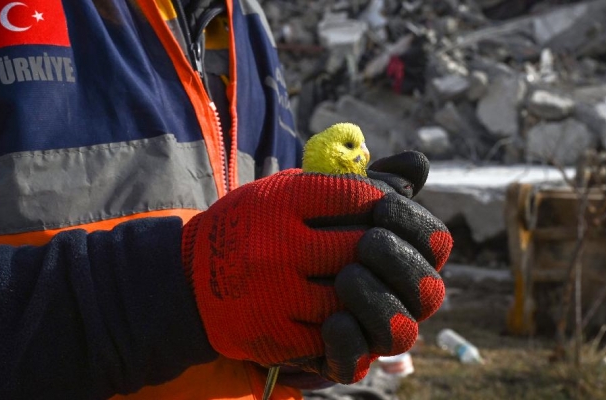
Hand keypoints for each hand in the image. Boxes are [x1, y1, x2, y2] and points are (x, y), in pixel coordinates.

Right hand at [182, 152, 450, 382]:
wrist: (188, 281)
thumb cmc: (251, 229)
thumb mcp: (286, 192)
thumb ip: (348, 183)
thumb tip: (418, 167)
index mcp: (280, 202)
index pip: (360, 197)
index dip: (383, 207)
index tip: (384, 214)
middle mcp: (276, 246)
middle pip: (365, 247)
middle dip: (383, 252)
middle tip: (384, 254)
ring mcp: (275, 293)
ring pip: (354, 296)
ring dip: (367, 291)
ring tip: (365, 283)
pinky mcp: (274, 334)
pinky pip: (331, 332)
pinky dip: (344, 323)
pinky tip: (342, 311)